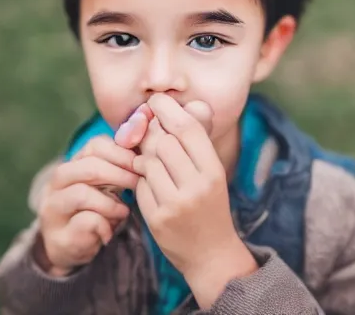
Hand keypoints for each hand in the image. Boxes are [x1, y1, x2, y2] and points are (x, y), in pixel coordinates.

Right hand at [36, 135, 139, 275]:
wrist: (70, 247)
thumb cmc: (97, 211)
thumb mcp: (108, 186)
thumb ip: (120, 169)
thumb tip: (147, 154)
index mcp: (71, 166)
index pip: (95, 145)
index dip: (122, 152)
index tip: (141, 163)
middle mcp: (55, 185)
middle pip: (87, 167)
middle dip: (119, 174)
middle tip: (138, 184)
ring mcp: (53, 210)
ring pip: (81, 193)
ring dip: (111, 203)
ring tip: (124, 211)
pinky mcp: (59, 235)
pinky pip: (85, 222)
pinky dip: (105, 225)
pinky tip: (110, 231)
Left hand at [133, 93, 255, 307]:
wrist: (211, 254)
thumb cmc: (210, 206)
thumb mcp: (212, 174)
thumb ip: (198, 143)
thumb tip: (186, 105)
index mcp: (214, 171)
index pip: (188, 129)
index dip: (169, 110)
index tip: (157, 100)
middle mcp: (197, 186)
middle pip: (163, 143)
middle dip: (153, 136)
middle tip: (152, 135)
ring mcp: (175, 204)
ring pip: (147, 163)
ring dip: (146, 160)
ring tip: (155, 165)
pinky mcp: (157, 218)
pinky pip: (139, 186)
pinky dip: (142, 182)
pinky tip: (153, 187)